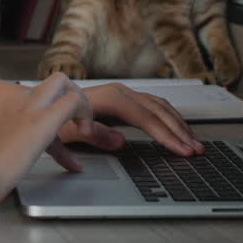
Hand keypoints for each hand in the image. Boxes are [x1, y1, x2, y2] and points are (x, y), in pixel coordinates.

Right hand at [0, 73, 95, 209]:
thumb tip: (2, 167)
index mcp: (2, 107)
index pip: (36, 102)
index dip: (52, 120)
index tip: (59, 148)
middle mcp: (16, 101)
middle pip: (52, 84)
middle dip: (70, 99)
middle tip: (77, 126)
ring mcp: (29, 108)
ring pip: (63, 82)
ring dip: (80, 103)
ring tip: (85, 129)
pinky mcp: (42, 120)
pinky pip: (73, 102)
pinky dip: (85, 115)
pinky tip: (85, 135)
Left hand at [60, 83, 204, 156]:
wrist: (46, 103)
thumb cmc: (54, 118)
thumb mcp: (69, 131)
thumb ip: (96, 136)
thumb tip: (121, 141)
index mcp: (110, 98)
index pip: (146, 118)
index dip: (166, 135)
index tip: (182, 149)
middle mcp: (120, 92)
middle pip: (158, 112)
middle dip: (180, 132)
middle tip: (197, 150)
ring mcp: (124, 94)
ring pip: (160, 107)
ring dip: (179, 125)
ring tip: (194, 143)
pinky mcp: (125, 99)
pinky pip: (154, 107)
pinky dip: (170, 118)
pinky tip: (178, 129)